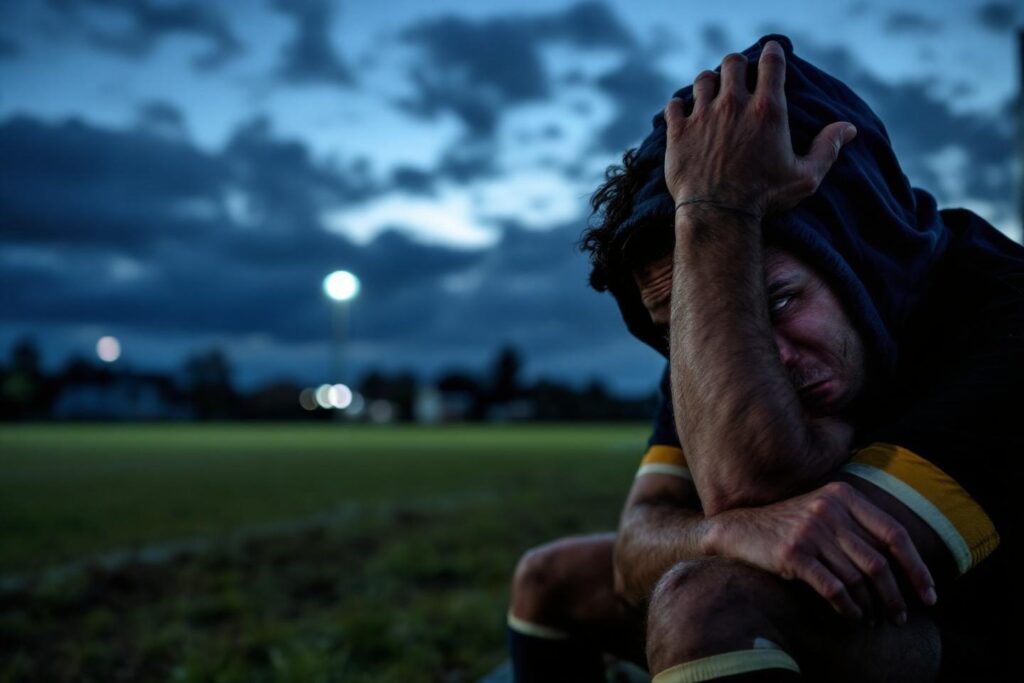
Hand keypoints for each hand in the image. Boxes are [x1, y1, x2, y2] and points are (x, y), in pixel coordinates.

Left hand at [663, 40, 856, 218]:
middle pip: (733, 63)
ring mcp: (703, 116)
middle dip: (737, 66)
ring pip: (703, 79)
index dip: (772, 51)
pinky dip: (679, 105)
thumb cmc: (764, 199)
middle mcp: (734, 105)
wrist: (718, 215)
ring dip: (709, 82)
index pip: (771, 62)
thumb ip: (827, 149)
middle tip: (738, 76)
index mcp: (768, 110)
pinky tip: (684, 113)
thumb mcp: (805, 177)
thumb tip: (849, 129)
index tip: (770, 51)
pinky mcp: (678, 132)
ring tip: (712, 93)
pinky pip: (674, 104)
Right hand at [704, 481, 935, 624]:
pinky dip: (849, 608)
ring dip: (873, 606)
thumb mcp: (824, 511)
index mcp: (843, 496)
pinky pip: (833, 589)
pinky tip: (853, 617)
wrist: (739, 528)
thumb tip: (904, 564)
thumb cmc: (789, 525)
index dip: (917, 568)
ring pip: (858, 579)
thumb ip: (858, 525)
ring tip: (875, 619)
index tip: (929, 594)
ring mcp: (810, 531)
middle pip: (879, 562)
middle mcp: (829, 510)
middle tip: (901, 617)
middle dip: (896, 596)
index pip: (895, 534)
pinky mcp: (793, 553)